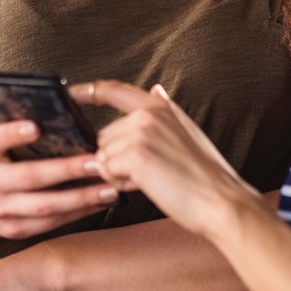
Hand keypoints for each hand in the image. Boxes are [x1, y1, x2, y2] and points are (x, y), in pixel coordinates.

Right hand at [0, 114, 117, 242]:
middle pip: (28, 177)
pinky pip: (50, 223)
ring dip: (80, 197)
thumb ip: (5, 114)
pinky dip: (77, 212)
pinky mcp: (14, 229)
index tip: (36, 126)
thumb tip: (41, 97)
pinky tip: (100, 201)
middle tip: (96, 160)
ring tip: (110, 186)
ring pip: (44, 206)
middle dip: (65, 169)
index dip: (12, 134)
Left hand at [83, 81, 255, 240]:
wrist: (220, 201)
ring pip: (102, 156)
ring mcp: (141, 132)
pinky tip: (147, 185)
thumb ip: (165, 111)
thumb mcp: (186, 132)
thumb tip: (155, 89)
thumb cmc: (203, 175)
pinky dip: (120, 184)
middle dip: (116, 158)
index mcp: (159, 106)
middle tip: (150, 171)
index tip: (69, 92)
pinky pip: (106, 171)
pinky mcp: (136, 154)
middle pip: (104, 136)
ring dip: (118, 173)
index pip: (114, 89)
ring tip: (152, 178)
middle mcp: (149, 113)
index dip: (87, 90)